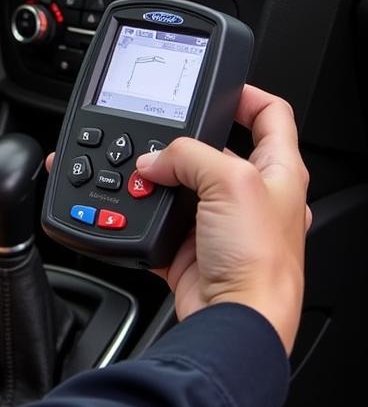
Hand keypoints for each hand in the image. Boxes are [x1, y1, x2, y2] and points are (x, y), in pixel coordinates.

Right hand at [133, 85, 310, 353]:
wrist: (233, 320)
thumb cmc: (258, 262)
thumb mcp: (230, 182)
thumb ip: (187, 155)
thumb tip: (154, 160)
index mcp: (279, 173)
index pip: (270, 115)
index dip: (244, 94)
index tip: (215, 86)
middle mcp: (251, 196)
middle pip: (212, 149)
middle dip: (179, 142)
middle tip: (158, 137)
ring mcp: (219, 222)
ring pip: (179, 183)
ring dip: (154, 178)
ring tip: (139, 175)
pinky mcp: (189, 247)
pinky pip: (155, 219)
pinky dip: (137, 213)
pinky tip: (128, 208)